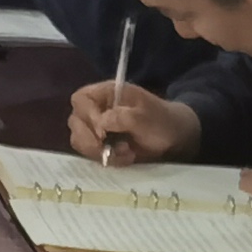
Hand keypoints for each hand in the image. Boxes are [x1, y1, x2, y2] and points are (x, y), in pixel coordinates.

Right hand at [66, 80, 200, 165]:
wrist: (175, 138)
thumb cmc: (162, 121)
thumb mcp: (147, 116)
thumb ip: (124, 117)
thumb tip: (101, 123)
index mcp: (106, 93)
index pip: (81, 99)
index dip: (87, 115)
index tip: (103, 131)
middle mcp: (96, 108)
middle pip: (76, 121)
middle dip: (91, 139)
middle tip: (108, 148)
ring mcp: (96, 127)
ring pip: (79, 139)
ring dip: (98, 151)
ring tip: (124, 152)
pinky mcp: (100, 144)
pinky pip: (90, 153)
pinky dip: (105, 158)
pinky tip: (125, 157)